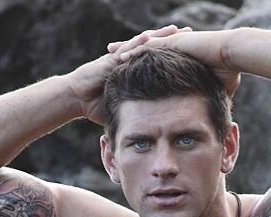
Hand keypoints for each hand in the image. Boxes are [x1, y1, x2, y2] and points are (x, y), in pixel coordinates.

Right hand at [70, 25, 190, 123]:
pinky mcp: (109, 59)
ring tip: (176, 30)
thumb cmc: (97, 106)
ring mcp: (120, 58)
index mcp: (135, 72)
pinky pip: (125, 49)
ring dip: (159, 36)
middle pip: (155, 47)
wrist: (76, 99)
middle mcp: (130, 61)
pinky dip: (136, 42)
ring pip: (143, 43)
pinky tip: (149, 37)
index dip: (175, 57)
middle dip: (173, 40)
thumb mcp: (125, 111)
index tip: (194, 54)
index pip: (159, 62)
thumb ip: (139, 116)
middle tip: (192, 33)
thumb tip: (156, 132)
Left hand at [109, 28, 241, 97]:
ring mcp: (171, 43)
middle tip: (110, 60)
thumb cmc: (228, 73)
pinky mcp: (172, 41)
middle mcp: (172, 49)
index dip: (140, 68)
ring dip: (125, 50)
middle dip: (127, 56)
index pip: (155, 63)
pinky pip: (148, 45)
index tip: (127, 75)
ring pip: (142, 46)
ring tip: (109, 56)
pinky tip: (120, 55)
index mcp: (179, 58)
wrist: (233, 57)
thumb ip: (204, 100)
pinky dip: (133, 49)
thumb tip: (207, 118)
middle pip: (144, 51)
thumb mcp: (211, 91)